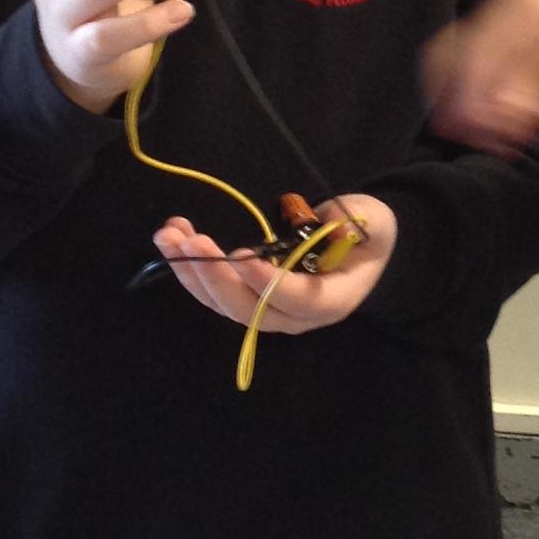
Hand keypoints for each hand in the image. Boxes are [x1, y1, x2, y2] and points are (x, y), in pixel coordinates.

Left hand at [152, 197, 396, 336]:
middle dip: (216, 276)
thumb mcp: (370, 221)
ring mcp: (269, 312)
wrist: (363, 251)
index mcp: (332, 300)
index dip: (268, 282)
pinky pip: (216, 293)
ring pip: (224, 305)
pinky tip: (173, 240)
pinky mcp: (249, 299)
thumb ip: (351, 224)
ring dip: (192, 272)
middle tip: (192, 241)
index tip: (241, 255)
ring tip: (168, 236)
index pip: (296, 299)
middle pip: (250, 310)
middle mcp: (296, 316)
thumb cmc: (368, 234)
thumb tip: (327, 227)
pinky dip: (191, 268)